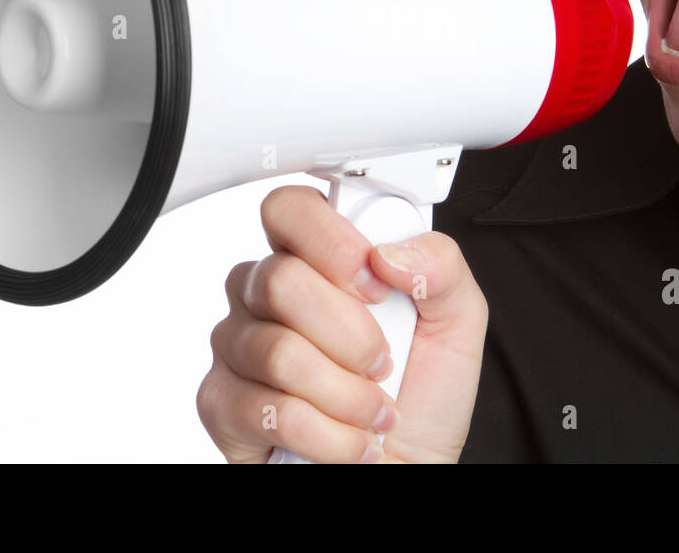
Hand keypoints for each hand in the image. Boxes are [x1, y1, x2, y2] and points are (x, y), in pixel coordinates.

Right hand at [197, 184, 488, 462]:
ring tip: (371, 410)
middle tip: (382, 363)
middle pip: (280, 281)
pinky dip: (328, 435)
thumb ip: (441, 267)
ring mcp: (237, 346)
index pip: (290, 208)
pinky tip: (346, 439)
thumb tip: (390, 251)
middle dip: (352, 336)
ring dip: (346, 395)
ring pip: (278, 352)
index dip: (333, 245)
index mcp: (316, 258)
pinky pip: (269, 409)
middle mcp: (265, 293)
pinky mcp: (221, 403)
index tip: (376, 287)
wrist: (406, 469)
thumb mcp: (457, 322)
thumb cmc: (422, 397)